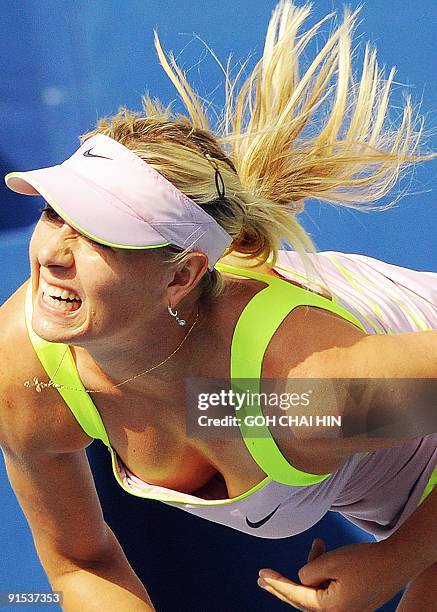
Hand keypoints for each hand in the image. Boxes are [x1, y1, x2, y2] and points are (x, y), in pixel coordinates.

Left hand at [257, 538, 406, 610]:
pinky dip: (323, 570)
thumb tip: (302, 578)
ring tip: (318, 543)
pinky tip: (322, 548)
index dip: (276, 583)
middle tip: (261, 578)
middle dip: (281, 586)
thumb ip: (309, 572)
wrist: (396, 562)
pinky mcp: (350, 601)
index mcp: (330, 608)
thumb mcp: (330, 562)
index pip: (296, 595)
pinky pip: (327, 587)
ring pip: (316, 588)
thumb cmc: (364, 561)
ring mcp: (344, 609)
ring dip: (312, 566)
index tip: (261, 574)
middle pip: (301, 599)